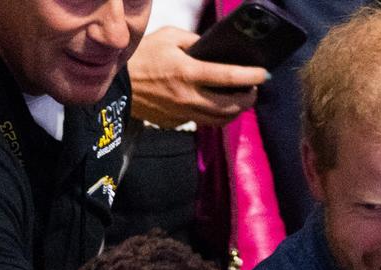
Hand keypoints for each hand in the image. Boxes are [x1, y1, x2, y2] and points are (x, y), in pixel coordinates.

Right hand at [128, 26, 267, 126]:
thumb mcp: (168, 37)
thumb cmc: (142, 55)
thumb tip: (215, 50)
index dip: (251, 76)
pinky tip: (217, 106)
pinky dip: (215, 115)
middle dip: (248, 98)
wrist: (116, 83)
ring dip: (236, 110)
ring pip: (221, 120)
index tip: (265, 74)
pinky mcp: (176, 123)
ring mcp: (183, 113)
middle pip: (231, 106)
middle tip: (254, 89)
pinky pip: (203, 122)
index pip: (228, 77)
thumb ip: (195, 42)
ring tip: (240, 99)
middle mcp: (189, 97)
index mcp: (187, 72)